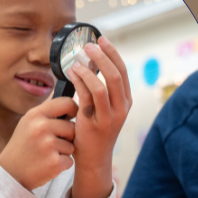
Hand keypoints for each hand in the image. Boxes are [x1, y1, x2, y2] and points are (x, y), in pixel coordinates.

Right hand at [0, 97, 78, 189]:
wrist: (9, 173)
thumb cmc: (23, 147)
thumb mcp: (29, 123)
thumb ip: (48, 114)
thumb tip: (72, 103)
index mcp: (35, 115)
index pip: (66, 102)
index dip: (74, 110)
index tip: (71, 118)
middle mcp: (41, 127)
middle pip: (73, 128)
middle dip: (67, 137)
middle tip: (50, 144)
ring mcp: (48, 145)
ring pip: (72, 146)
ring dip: (63, 152)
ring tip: (45, 155)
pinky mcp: (54, 162)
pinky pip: (70, 160)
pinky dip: (61, 165)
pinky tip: (46, 164)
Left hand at [64, 37, 133, 197]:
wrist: (93, 158)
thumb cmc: (94, 130)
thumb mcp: (102, 107)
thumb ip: (99, 86)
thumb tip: (90, 60)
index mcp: (125, 101)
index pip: (123, 71)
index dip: (113, 53)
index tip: (102, 38)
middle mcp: (122, 108)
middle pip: (117, 75)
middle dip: (103, 57)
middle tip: (90, 44)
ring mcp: (110, 117)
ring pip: (104, 86)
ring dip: (90, 69)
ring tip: (78, 59)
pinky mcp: (95, 124)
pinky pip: (88, 97)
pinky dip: (80, 81)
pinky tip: (72, 73)